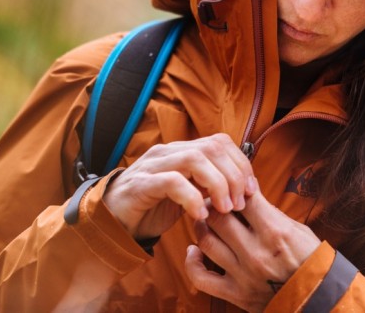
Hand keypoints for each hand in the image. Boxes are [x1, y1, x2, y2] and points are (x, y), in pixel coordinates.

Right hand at [102, 133, 256, 239]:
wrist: (112, 222)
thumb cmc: (153, 208)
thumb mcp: (188, 195)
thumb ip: (209, 187)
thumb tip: (243, 190)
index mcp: (182, 151)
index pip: (219, 142)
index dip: (241, 164)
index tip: (252, 191)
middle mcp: (168, 152)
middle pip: (211, 148)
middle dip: (234, 175)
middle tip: (240, 203)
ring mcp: (153, 166)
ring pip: (194, 159)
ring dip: (217, 184)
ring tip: (225, 209)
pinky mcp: (141, 184)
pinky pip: (172, 182)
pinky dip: (192, 198)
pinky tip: (199, 216)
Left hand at [184, 184, 320, 311]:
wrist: (320, 300)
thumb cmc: (311, 261)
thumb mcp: (297, 229)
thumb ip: (270, 212)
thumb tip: (247, 192)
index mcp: (275, 231)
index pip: (242, 198)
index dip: (234, 188)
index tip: (233, 188)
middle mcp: (256, 251)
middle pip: (218, 216)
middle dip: (212, 204)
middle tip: (212, 201)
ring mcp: (243, 274)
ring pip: (206, 241)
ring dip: (201, 227)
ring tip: (205, 221)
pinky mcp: (236, 294)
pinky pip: (202, 278)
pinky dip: (192, 262)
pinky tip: (194, 250)